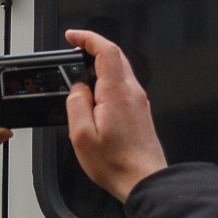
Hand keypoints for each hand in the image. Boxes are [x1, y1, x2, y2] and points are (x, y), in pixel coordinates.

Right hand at [63, 29, 166, 203]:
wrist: (144, 180)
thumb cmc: (117, 163)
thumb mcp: (81, 135)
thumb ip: (76, 104)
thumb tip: (77, 89)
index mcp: (117, 93)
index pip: (106, 50)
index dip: (88, 38)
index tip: (73, 36)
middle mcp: (132, 92)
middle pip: (115, 56)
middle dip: (92, 49)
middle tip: (73, 54)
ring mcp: (138, 101)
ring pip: (119, 71)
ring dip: (99, 66)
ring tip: (80, 79)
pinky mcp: (139, 111)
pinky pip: (122, 86)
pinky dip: (106, 82)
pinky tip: (94, 98)